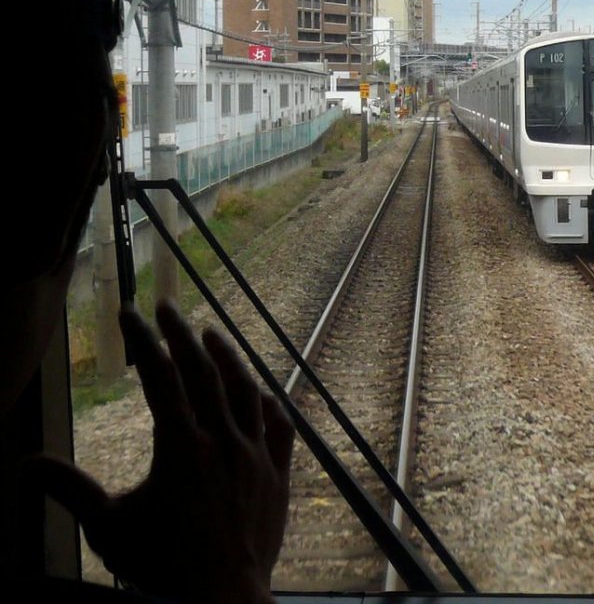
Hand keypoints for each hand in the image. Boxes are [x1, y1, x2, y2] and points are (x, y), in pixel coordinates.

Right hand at [28, 301, 294, 601]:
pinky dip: (268, 401)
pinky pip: (280, 425)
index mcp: (181, 445)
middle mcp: (222, 440)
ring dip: (227, 357)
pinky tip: (261, 390)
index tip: (130, 313)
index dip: (143, 340)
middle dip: (181, 335)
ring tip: (211, 333)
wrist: (220, 599)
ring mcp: (255, 454)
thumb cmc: (161, 566)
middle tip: (166, 308)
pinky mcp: (277, 473)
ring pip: (245, 390)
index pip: (160, 376)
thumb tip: (22, 465)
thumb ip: (69, 490)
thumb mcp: (107, 527)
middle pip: (203, 372)